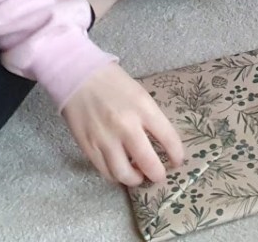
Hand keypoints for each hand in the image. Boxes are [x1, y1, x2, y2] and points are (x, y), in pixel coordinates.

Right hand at [61, 63, 184, 186]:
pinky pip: (105, 171)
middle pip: (147, 162)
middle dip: (157, 174)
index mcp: (144, 108)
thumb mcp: (140, 94)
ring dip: (135, 180)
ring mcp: (106, 139)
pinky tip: (120, 171)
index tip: (177, 161)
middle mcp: (127, 126)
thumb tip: (159, 142)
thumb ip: (149, 118)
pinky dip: (115, 176)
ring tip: (139, 176)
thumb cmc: (113, 82)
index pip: (168, 137)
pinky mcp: (88, 148)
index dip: (176, 154)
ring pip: (124, 174)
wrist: (80, 77)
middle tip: (159, 176)